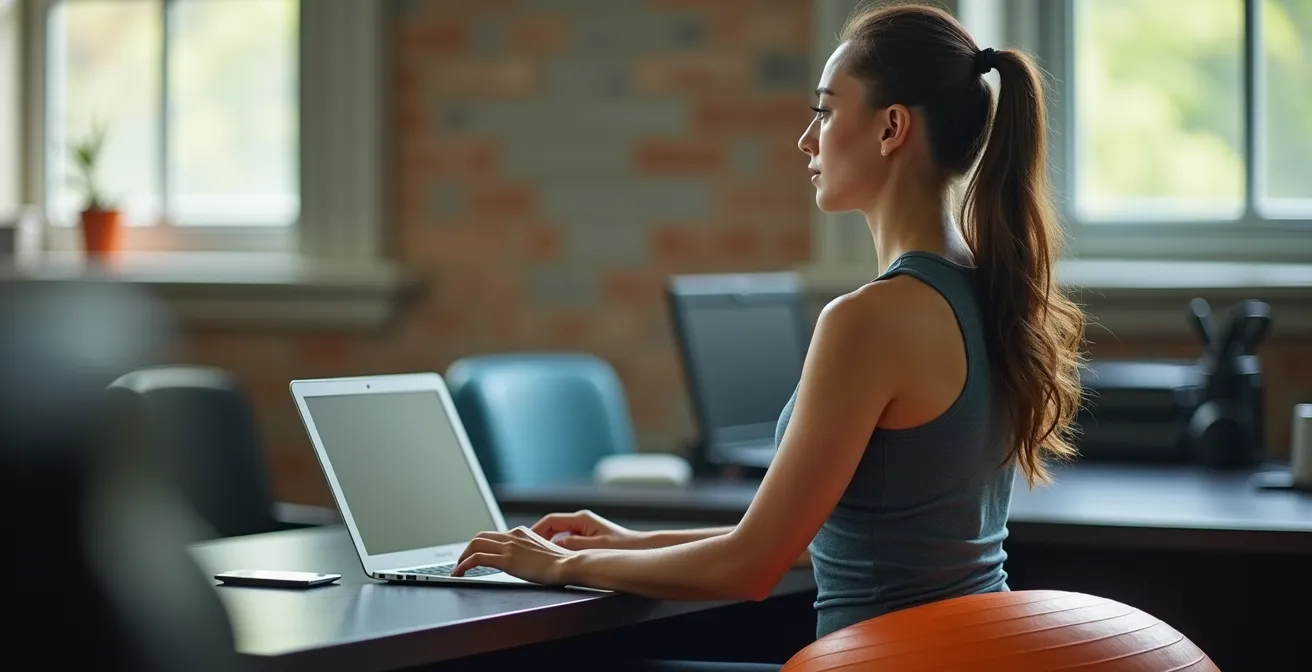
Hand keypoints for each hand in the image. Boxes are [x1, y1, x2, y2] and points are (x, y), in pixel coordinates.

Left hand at [453, 526, 573, 583]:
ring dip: (462, 556)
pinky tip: (459, 573)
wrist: (568, 564)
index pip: (495, 535)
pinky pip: (477, 558)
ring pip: (475, 544)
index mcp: (522, 532)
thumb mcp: (544, 552)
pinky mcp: (506, 559)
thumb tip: (526, 561)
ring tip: (458, 569)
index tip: (476, 555)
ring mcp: (509, 546)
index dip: (482, 545)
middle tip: (462, 562)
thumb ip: (531, 552)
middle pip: (480, 536)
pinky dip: (464, 565)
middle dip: (468, 549)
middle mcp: (513, 535)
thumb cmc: (562, 563)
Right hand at [530, 509, 647, 550]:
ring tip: (541, 560)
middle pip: (552, 528)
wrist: (640, 549)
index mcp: (581, 519)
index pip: (549, 521)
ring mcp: (584, 530)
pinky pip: (568, 544)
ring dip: (551, 547)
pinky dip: (561, 552)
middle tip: (529, 553)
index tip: (526, 543)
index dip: (535, 531)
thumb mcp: (594, 547)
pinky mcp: (588, 540)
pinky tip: (559, 564)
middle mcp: (581, 522)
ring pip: (559, 538)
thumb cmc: (620, 546)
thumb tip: (554, 546)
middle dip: (540, 540)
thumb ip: (573, 545)